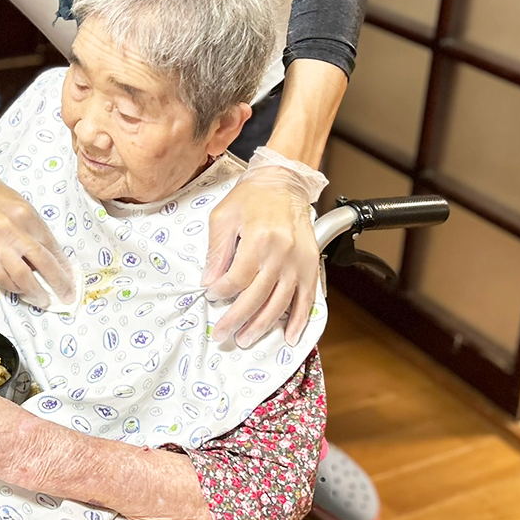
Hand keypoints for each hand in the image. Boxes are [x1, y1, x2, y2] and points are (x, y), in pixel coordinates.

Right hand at [0, 170, 77, 305]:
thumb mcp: (23, 207)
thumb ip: (36, 231)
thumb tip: (50, 257)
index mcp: (27, 217)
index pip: (51, 246)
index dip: (63, 266)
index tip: (70, 278)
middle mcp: (13, 232)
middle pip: (41, 263)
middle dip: (57, 283)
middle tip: (66, 295)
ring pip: (21, 277)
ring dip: (35, 292)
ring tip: (43, 300)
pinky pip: (2, 279)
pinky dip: (14, 288)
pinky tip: (22, 290)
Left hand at [202, 167, 319, 347]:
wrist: (284, 181)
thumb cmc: (253, 196)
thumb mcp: (223, 216)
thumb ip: (216, 251)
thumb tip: (209, 280)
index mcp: (259, 239)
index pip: (237, 278)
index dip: (221, 292)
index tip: (212, 295)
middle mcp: (282, 253)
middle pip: (257, 296)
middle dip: (237, 319)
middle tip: (223, 334)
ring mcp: (299, 261)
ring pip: (280, 303)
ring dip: (263, 326)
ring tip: (246, 338)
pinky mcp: (311, 265)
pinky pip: (307, 299)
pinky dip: (299, 320)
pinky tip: (290, 336)